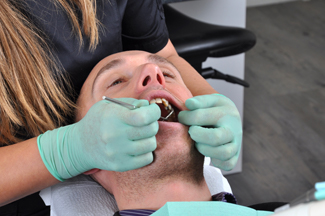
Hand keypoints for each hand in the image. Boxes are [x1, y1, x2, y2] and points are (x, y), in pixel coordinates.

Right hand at [38, 98, 159, 180]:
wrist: (81, 145)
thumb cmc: (99, 120)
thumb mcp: (109, 105)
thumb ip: (131, 103)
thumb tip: (148, 106)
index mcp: (113, 117)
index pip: (143, 116)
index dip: (154, 112)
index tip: (152, 111)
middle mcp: (115, 135)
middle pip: (150, 130)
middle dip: (153, 123)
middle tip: (146, 123)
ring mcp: (117, 152)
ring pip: (151, 145)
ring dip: (150, 138)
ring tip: (141, 135)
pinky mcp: (121, 165)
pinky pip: (147, 159)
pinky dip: (146, 151)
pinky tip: (138, 146)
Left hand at [178, 94, 241, 170]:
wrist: (230, 117)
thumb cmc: (214, 109)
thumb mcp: (209, 100)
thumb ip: (199, 101)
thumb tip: (189, 104)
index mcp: (226, 112)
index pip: (201, 116)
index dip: (186, 118)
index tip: (182, 117)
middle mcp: (234, 129)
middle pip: (214, 138)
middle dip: (196, 135)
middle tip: (191, 131)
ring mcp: (236, 144)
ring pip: (222, 153)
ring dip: (204, 149)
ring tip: (198, 142)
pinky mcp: (235, 156)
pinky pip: (227, 165)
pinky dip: (216, 161)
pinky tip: (208, 151)